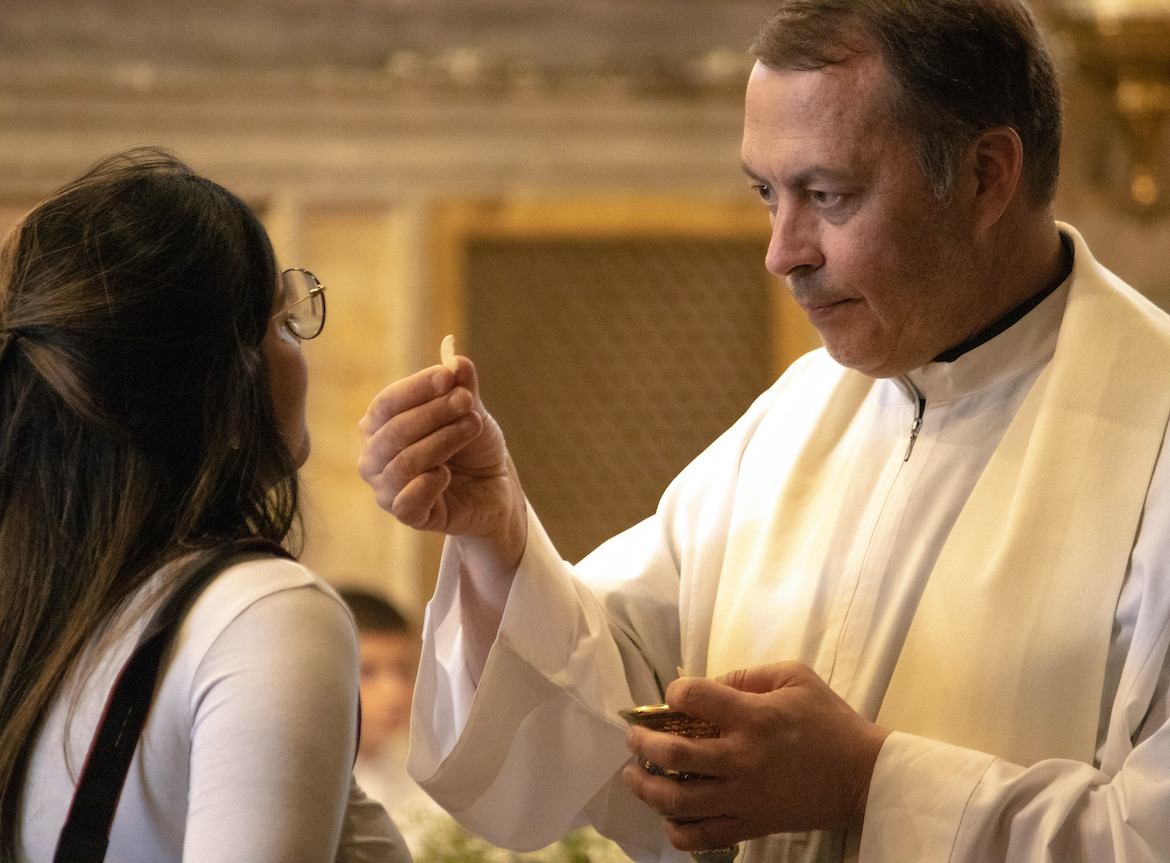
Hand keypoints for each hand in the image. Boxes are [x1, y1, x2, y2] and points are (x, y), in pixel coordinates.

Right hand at [357, 356, 525, 565]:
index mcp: (379, 425)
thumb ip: (461, 386)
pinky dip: (429, 484)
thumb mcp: (470, 411)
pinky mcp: (408, 515)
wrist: (494, 486)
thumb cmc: (472, 444)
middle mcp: (374, 456)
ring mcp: (386, 487)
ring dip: (443, 441)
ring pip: (404, 463)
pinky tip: (448, 474)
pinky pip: (406, 501)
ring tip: (474, 426)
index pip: (386, 403)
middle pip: (394, 431)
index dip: (416, 388)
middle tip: (468, 402)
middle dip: (434, 413)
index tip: (448, 377)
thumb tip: (455, 358)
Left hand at [622, 662, 889, 851]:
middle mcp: (741, 759)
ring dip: (646, 786)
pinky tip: (668, 814)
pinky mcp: (750, 826)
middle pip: (672, 754)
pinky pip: (700, 836)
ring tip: (635, 775)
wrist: (863, 777)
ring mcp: (743, 797)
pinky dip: (676, 829)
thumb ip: (747, 675)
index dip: (674, 693)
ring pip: (676, 800)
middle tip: (634, 737)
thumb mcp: (795, 678)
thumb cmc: (830, 721)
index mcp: (753, 717)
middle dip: (642, 743)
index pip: (694, 698)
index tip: (674, 696)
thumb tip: (707, 684)